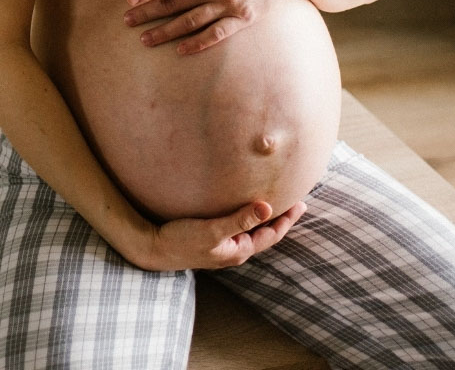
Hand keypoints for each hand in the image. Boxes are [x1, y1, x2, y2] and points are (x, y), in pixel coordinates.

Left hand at [123, 0, 304, 53]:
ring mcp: (231, 3)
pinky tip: (180, 49)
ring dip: (165, 32)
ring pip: (190, 21)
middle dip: (148, 12)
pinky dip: (197, 43)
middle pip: (175, 2)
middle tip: (127, 21)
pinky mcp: (244, 17)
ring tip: (145, 39)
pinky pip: (216, 34)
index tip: (130, 0)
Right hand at [129, 200, 306, 271]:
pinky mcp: (213, 239)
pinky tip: (246, 211)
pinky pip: (239, 229)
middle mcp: (234, 250)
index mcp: (238, 250)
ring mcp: (223, 246)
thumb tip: (267, 207)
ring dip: (266, 220)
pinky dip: (249, 219)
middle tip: (297, 203)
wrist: (154, 249)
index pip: (271, 234)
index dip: (287, 219)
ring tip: (277, 206)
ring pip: (253, 232)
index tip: (300, 204)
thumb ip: (239, 220)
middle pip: (265, 234)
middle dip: (281, 220)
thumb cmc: (181, 240)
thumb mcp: (212, 230)